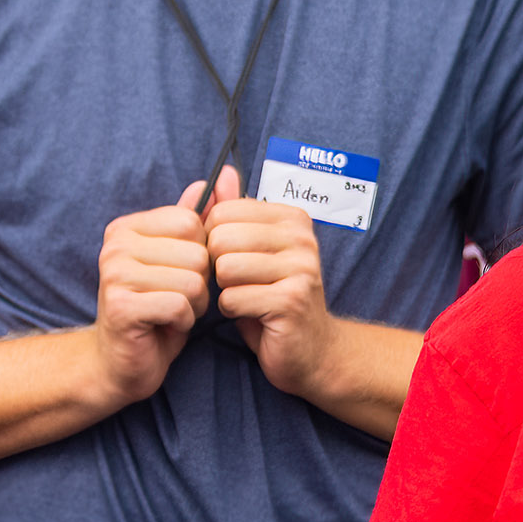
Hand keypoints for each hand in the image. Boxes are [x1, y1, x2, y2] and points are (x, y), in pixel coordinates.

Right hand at [85, 179, 211, 410]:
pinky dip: (181, 321)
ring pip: (191, 280)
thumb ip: (197, 219)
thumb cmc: (155, 309)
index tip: (179, 274)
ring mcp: (114, 274)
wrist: (120, 363)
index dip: (200, 254)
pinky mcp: (121, 306)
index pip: (192, 222)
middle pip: (196, 253)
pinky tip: (163, 326)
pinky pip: (179, 305)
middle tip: (175, 299)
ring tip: (171, 313)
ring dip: (192, 304)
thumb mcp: (180, 261)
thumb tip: (222, 175)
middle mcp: (116, 245)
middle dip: (199, 283)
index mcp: (127, 227)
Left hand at [202, 166, 342, 402]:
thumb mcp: (251, 250)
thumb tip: (222, 172)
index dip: (212, 240)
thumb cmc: (272, 296)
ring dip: (224, 290)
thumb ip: (233, 213)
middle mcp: (301, 238)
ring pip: (225, 268)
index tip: (231, 258)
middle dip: (217, 267)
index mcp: (292, 218)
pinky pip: (232, 298)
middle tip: (237, 283)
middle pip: (220, 239)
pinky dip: (232, 311)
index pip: (222, 212)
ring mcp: (301, 269)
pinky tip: (252, 314)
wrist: (311, 349)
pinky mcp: (291, 301)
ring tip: (246, 297)